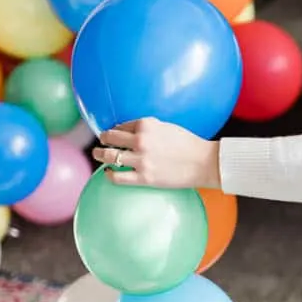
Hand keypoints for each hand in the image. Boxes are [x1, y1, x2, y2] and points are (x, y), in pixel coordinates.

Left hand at [92, 117, 220, 188]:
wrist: (203, 162)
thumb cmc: (189, 144)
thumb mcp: (168, 127)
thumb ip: (149, 128)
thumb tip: (133, 132)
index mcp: (147, 124)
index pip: (122, 125)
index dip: (116, 129)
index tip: (114, 134)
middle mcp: (141, 140)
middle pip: (111, 137)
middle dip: (104, 139)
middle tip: (101, 142)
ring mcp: (141, 159)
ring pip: (109, 156)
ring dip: (100, 154)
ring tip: (97, 155)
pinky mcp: (144, 177)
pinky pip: (117, 176)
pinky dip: (109, 174)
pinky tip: (108, 173)